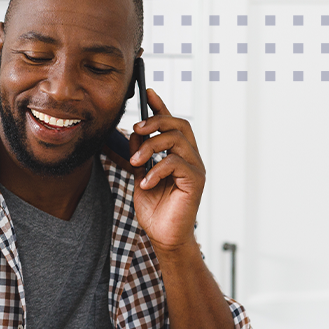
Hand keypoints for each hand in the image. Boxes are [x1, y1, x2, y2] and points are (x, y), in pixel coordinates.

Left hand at [106, 88, 205, 252]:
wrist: (163, 236)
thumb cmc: (154, 208)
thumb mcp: (140, 175)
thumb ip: (139, 154)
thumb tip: (132, 133)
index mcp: (178, 154)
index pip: (172, 123)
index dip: (161, 106)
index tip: (148, 92)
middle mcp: (190, 157)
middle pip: (179, 124)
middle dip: (156, 121)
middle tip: (135, 130)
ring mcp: (195, 168)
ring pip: (177, 140)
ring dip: (151, 147)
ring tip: (135, 163)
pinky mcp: (195, 181)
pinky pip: (175, 163)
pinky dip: (155, 170)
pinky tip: (145, 183)